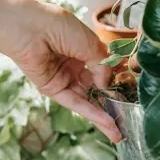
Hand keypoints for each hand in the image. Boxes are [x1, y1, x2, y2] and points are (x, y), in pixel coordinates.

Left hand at [8, 2, 121, 142]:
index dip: (116, 80)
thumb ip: (102, 65)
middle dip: (111, 104)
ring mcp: (63, 77)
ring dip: (102, 116)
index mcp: (82, 48)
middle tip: (127, 120)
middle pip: (95, 88)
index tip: (131, 92)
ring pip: (86, 99)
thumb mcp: (89, 43)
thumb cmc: (57, 27)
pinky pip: (74, 102)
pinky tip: (106, 122)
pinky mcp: (52, 89)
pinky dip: (91, 113)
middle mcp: (74, 64)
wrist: (28, 28)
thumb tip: (106, 85)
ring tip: (119, 132)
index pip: (103, 68)